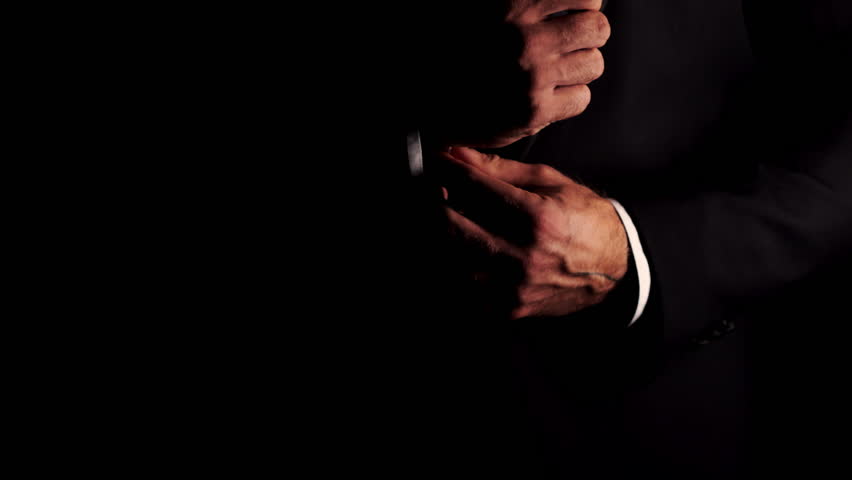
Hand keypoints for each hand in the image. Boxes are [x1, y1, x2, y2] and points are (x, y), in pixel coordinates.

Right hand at [421, 0, 610, 147]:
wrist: (425, 101)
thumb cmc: (457, 52)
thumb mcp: (488, 11)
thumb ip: (527, 6)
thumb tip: (580, 3)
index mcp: (512, 3)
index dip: (583, 6)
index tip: (568, 16)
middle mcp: (524, 36)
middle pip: (598, 28)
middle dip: (586, 37)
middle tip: (564, 46)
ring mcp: (531, 75)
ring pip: (594, 65)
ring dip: (578, 69)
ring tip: (550, 72)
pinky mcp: (534, 110)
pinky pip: (581, 98)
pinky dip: (568, 99)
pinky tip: (544, 96)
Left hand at [436, 147, 627, 318]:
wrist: (614, 269)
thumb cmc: (582, 217)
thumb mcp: (549, 182)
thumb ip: (499, 169)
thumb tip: (457, 153)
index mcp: (537, 218)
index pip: (473, 187)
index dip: (446, 169)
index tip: (435, 160)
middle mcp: (522, 256)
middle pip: (449, 226)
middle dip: (431, 202)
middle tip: (429, 189)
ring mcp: (512, 288)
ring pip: (448, 259)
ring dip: (438, 235)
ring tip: (441, 216)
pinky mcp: (506, 310)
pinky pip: (461, 286)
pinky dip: (452, 264)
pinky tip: (458, 248)